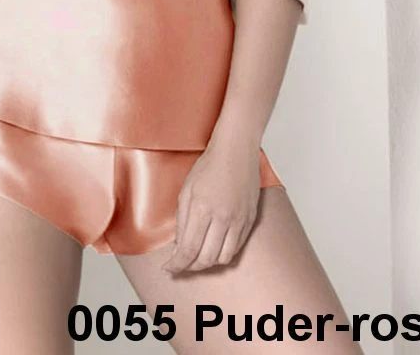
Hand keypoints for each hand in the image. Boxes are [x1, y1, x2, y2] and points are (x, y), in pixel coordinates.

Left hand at [162, 135, 261, 273]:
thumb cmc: (209, 166)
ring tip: (198, 257)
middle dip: (191, 267)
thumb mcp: (186, 190)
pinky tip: (215, 248)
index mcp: (202, 209)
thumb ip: (182, 221)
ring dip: (208, 263)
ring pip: (223, 258)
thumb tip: (179, 246)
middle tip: (181, 265)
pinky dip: (224, 254)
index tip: (169, 268)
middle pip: (206, 258)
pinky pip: (237, 248)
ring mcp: (239, 220)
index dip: (177, 264)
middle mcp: (222, 218)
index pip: (188, 249)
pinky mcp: (250, 220)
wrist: (236, 151)